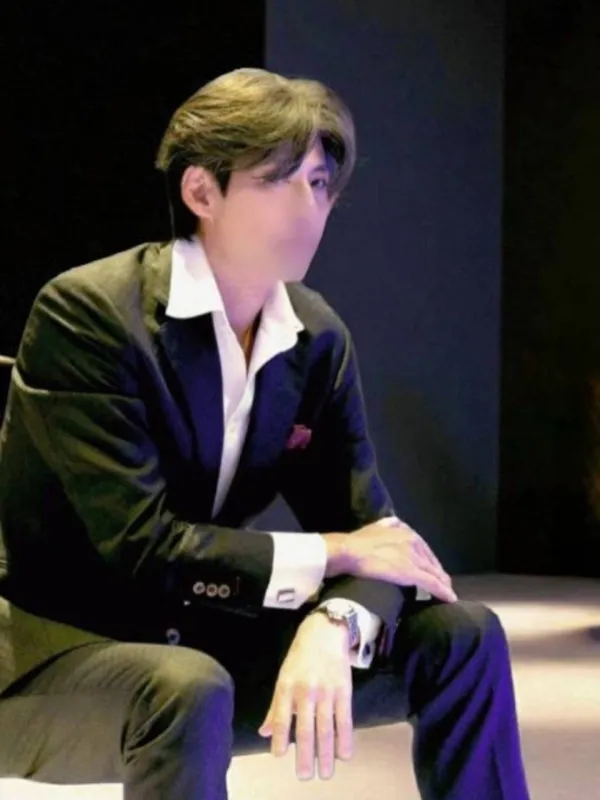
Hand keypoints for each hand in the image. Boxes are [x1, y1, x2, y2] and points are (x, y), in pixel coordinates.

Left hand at [258, 613, 352, 780]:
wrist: (324, 632)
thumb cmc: (300, 657)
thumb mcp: (283, 678)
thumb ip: (275, 707)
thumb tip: (264, 732)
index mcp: (286, 687)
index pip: (281, 717)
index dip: (279, 737)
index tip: (278, 756)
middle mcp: (305, 691)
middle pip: (305, 728)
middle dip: (305, 754)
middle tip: (304, 776)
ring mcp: (326, 692)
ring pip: (326, 728)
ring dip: (326, 754)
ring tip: (325, 773)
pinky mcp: (343, 690)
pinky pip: (345, 720)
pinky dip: (345, 739)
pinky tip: (344, 755)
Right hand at [324, 517, 456, 602]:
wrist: (349, 551)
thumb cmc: (357, 541)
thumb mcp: (375, 526)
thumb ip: (387, 524)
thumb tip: (393, 522)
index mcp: (405, 530)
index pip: (423, 547)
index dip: (428, 559)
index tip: (432, 568)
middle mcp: (412, 541)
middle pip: (430, 559)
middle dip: (437, 571)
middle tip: (443, 583)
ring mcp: (413, 557)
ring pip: (433, 572)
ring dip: (443, 583)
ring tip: (448, 592)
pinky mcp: (411, 572)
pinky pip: (432, 583)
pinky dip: (442, 591)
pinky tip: (449, 598)